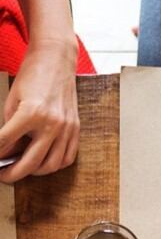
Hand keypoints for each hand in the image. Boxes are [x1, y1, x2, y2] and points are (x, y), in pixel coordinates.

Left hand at [0, 38, 79, 181]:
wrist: (56, 62)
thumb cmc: (33, 76)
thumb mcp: (13, 99)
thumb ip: (10, 126)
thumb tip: (6, 149)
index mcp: (31, 113)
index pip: (6, 142)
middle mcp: (51, 124)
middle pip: (31, 162)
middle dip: (13, 173)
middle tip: (3, 176)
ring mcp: (66, 129)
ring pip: (51, 165)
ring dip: (35, 172)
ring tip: (24, 170)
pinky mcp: (75, 130)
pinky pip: (67, 158)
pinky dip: (54, 165)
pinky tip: (44, 163)